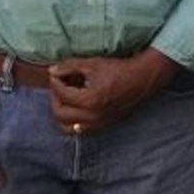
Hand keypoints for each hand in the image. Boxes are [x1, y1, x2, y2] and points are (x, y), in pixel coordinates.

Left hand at [48, 50, 179, 134]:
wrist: (141, 79)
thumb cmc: (118, 70)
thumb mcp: (92, 64)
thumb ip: (69, 66)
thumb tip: (52, 71)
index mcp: (89, 100)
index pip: (61, 93)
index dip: (54, 81)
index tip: (56, 74)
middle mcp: (92, 116)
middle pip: (59, 113)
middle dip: (54, 98)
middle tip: (58, 86)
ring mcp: (97, 123)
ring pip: (67, 127)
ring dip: (61, 113)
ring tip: (64, 99)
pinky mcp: (102, 125)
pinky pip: (79, 129)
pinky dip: (72, 120)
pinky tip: (76, 107)